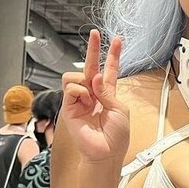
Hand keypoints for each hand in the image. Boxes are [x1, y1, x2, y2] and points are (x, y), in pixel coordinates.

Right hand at [60, 29, 130, 164]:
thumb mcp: (119, 110)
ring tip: (92, 98)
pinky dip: (80, 92)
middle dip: (93, 49)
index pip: (109, 70)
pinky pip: (71, 88)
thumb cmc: (116, 136)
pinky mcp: (69, 107)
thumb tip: (95, 76)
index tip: (117, 41)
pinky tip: (85, 102)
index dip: (113, 55)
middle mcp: (92, 94)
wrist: (106, 153)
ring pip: (75, 76)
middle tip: (95, 34)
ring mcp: (79, 100)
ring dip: (86, 82)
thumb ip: (108, 92)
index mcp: (107, 94)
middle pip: (89, 67)